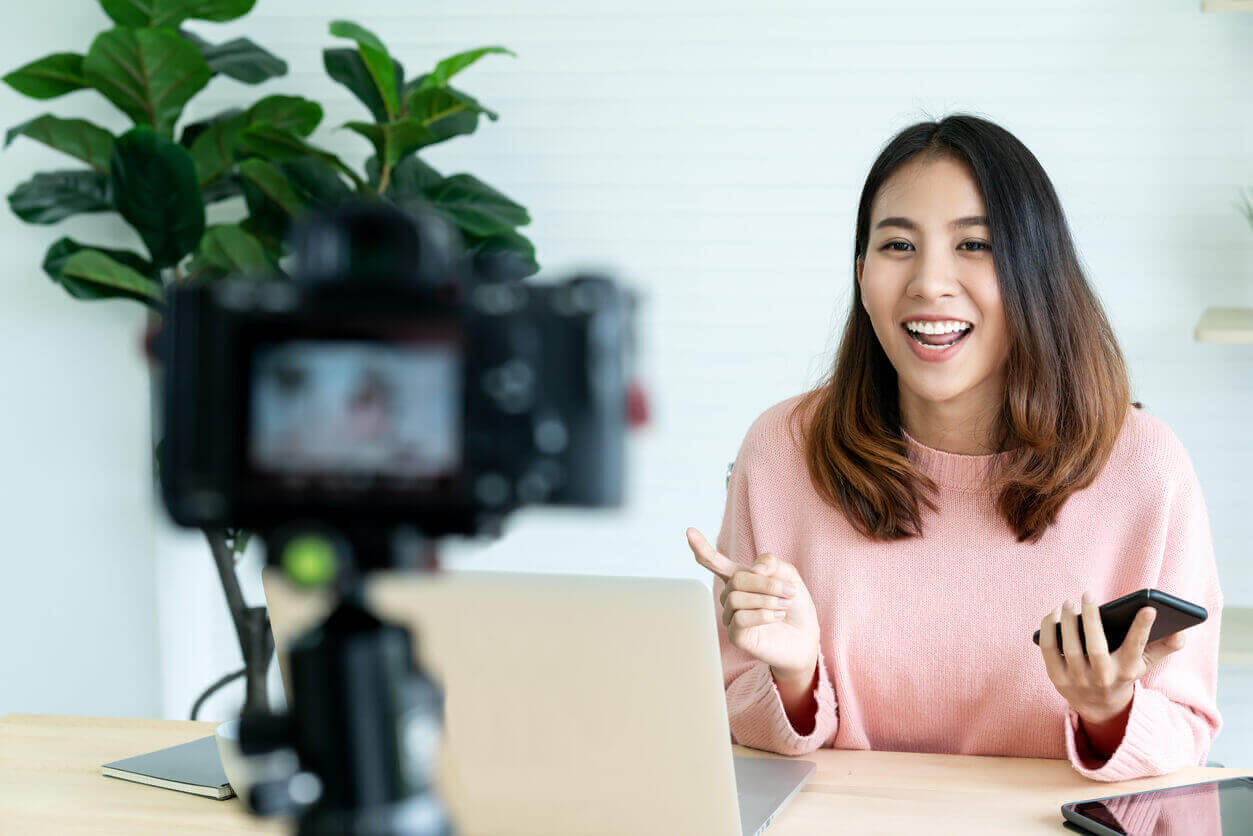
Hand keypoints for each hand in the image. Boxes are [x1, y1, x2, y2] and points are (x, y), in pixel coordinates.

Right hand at [686, 527, 819, 684]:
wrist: (806, 635)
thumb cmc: (795, 605)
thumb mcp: (789, 575)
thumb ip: (771, 563)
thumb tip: (753, 569)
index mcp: (740, 578)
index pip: (715, 562)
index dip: (702, 548)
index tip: (689, 531)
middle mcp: (731, 596)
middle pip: (737, 579)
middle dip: (766, 583)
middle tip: (790, 591)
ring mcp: (731, 616)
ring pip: (736, 598)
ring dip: (766, 599)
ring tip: (785, 605)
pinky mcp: (736, 635)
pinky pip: (740, 619)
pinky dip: (763, 615)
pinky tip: (778, 616)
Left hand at [1038, 590, 1186, 724]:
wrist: (1099, 706)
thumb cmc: (1122, 674)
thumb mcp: (1144, 664)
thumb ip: (1163, 647)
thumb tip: (1182, 633)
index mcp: (1126, 671)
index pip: (1136, 648)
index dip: (1143, 629)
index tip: (1149, 608)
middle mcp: (1102, 677)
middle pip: (1095, 648)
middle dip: (1092, 619)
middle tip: (1088, 593)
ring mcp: (1077, 679)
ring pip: (1070, 648)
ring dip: (1068, 622)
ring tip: (1069, 602)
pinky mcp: (1057, 677)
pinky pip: (1049, 649)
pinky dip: (1049, 630)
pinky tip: (1053, 614)